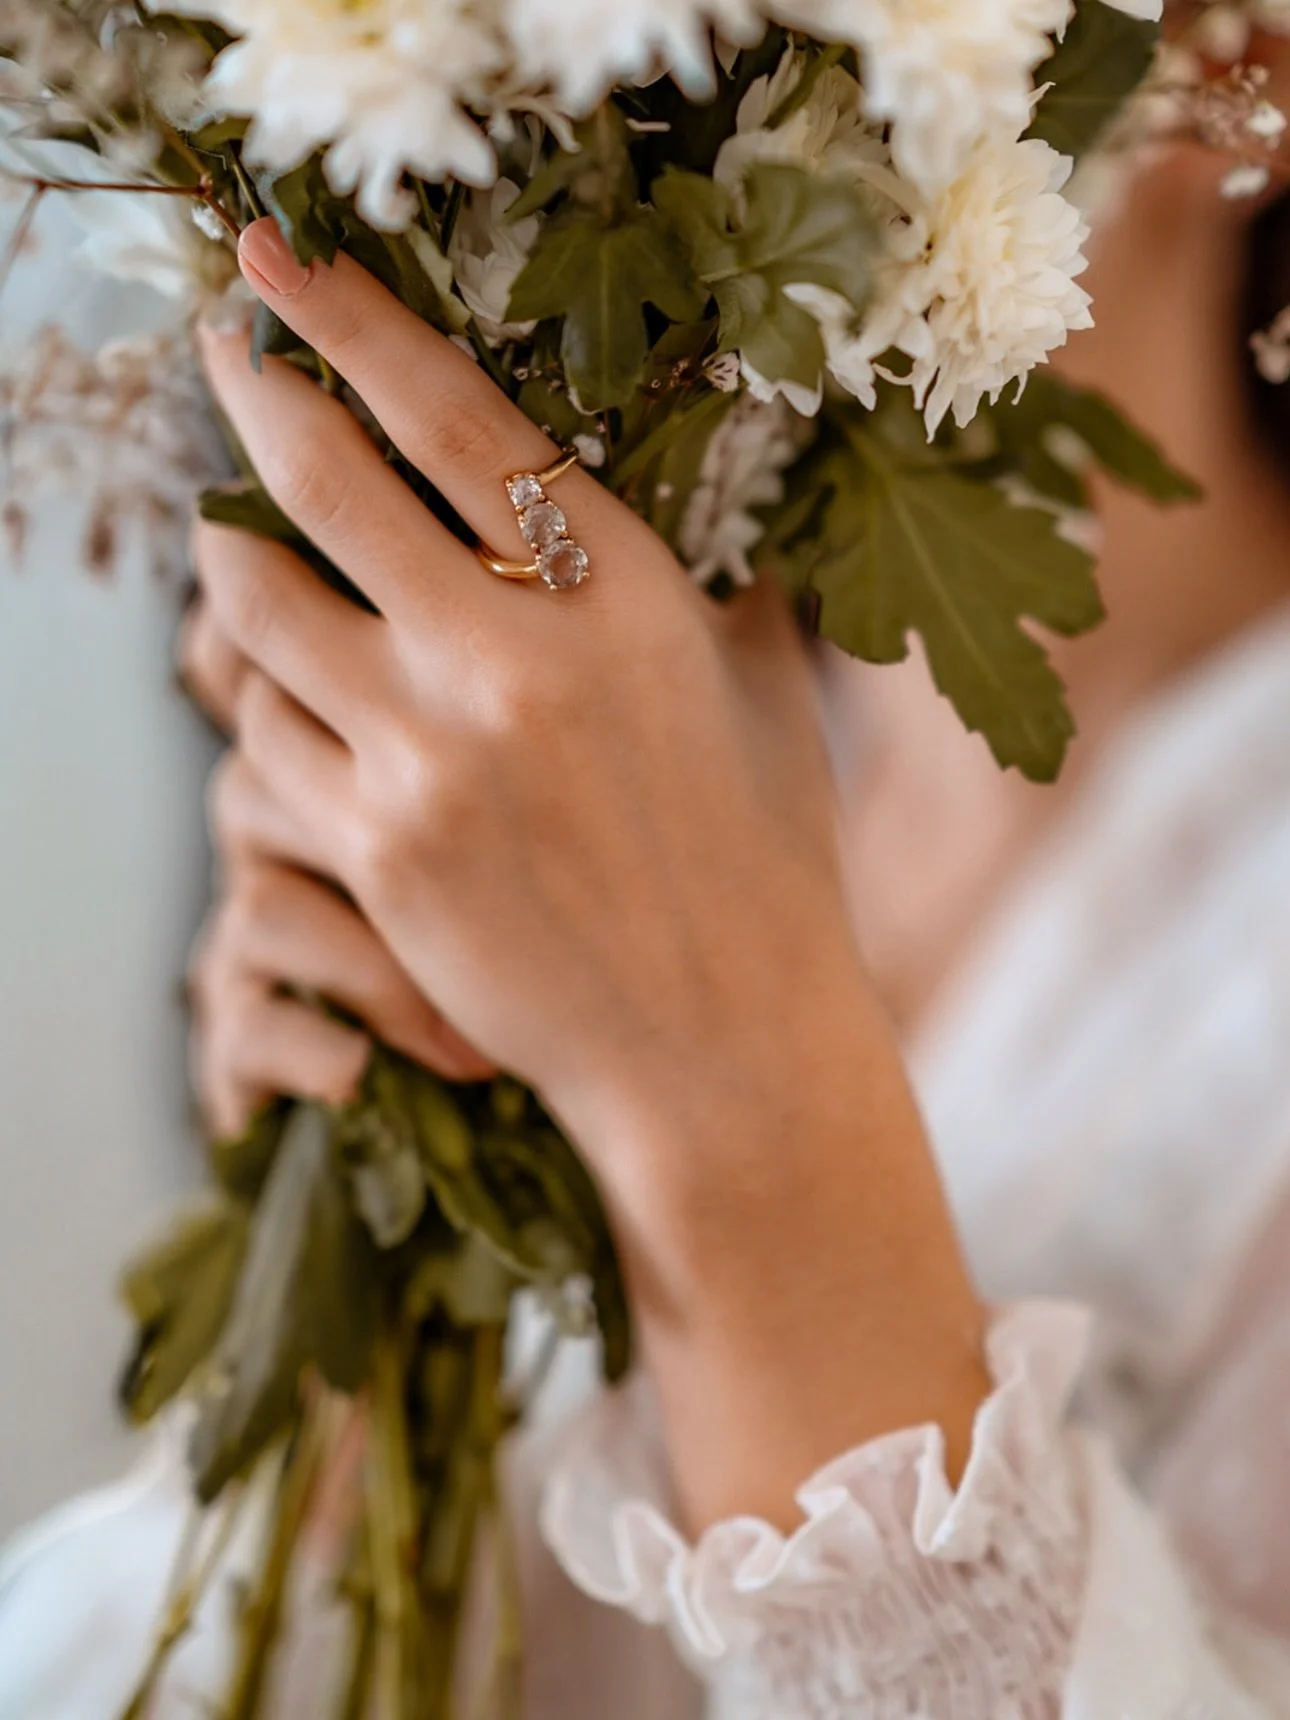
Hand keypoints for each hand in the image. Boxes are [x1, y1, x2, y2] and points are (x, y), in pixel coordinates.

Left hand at [196, 220, 849, 1187]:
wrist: (722, 1045)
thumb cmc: (762, 862)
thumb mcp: (766, 686)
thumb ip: (711, 569)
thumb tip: (680, 477)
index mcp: (623, 593)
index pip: (452, 413)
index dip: (349, 319)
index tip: (283, 262)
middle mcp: (512, 656)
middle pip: (322, 478)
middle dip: (251, 387)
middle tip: (223, 344)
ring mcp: (428, 757)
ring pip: (256, 604)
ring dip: (228, 545)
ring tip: (233, 527)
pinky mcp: (375, 848)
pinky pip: (265, 735)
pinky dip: (259, 695)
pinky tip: (282, 687)